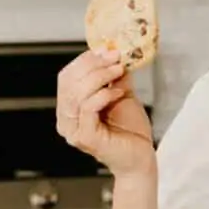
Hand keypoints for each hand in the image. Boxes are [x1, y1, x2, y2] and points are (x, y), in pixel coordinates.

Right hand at [55, 49, 154, 177]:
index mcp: (70, 108)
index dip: (85, 60)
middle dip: (93, 65)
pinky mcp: (85, 138)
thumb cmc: (131, 131)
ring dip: (99, 77)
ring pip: (76, 93)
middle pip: (69, 82)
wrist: (142, 159)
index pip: (67, 77)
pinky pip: (87, 108)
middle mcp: (66, 119)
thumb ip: (115, 77)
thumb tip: (115, 54)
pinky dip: (103, 95)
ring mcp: (73, 130)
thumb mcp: (122, 96)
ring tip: (119, 71)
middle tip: (115, 57)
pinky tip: (118, 92)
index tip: (108, 50)